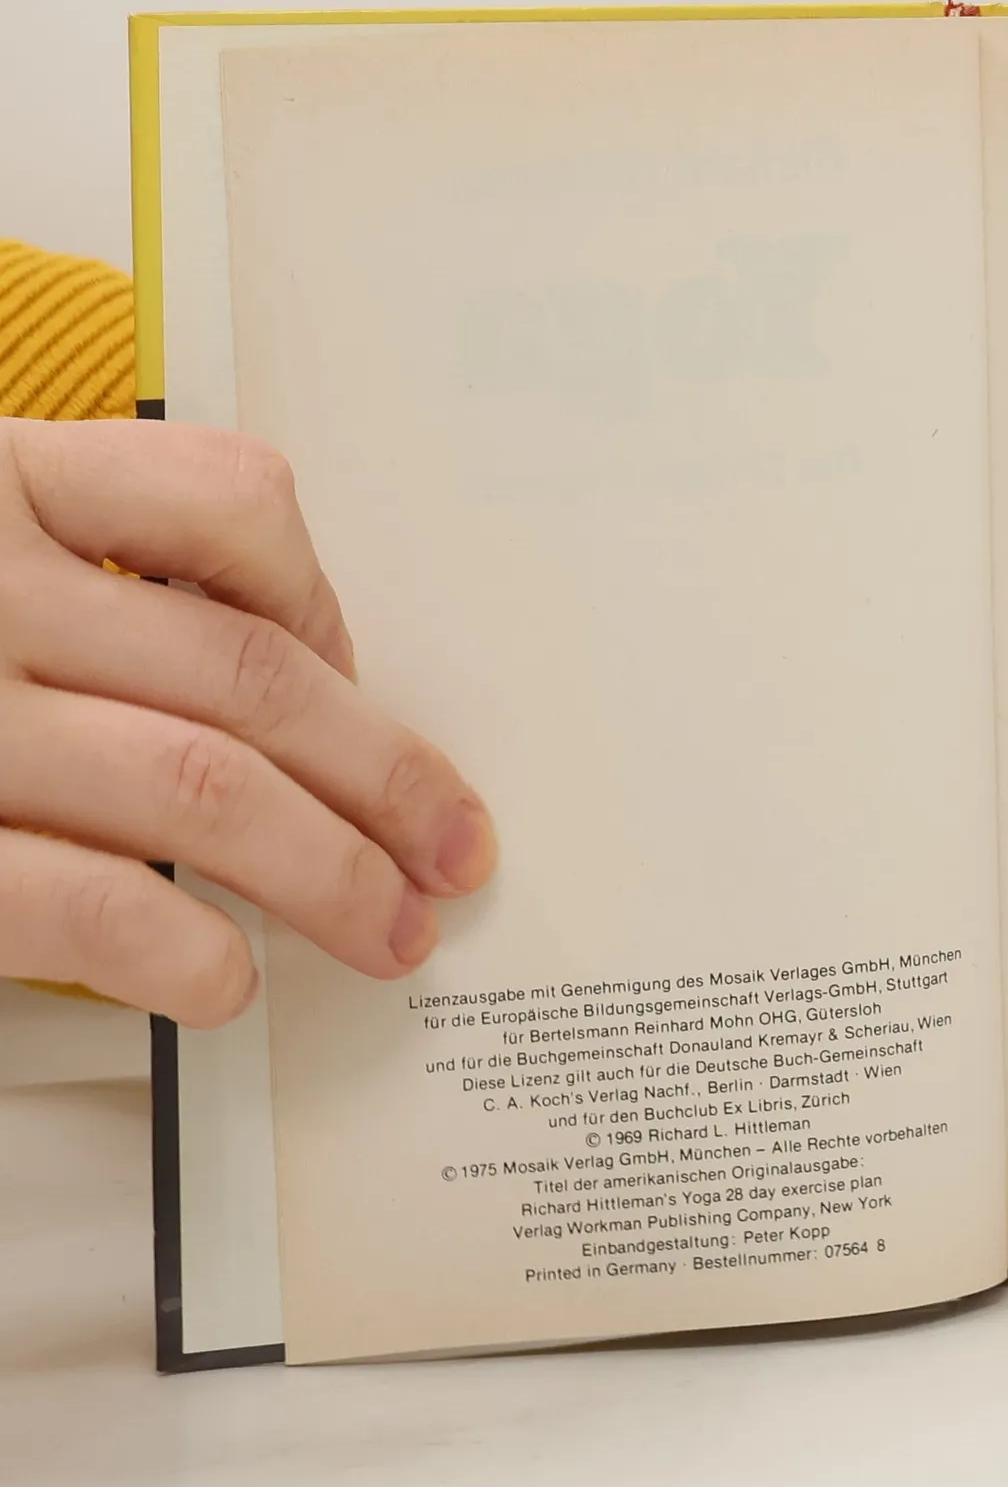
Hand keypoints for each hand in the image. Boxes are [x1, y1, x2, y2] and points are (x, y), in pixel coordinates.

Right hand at [0, 418, 494, 1025]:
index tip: (359, 687)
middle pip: (249, 675)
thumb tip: (283, 663)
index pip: (229, 502)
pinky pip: (81, 898)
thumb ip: (74, 563)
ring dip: (328, 875)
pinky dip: (182, 947)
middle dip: (385, 776)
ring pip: (203, 787)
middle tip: (454, 850)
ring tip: (390, 934)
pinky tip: (222, 983)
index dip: (326, 606)